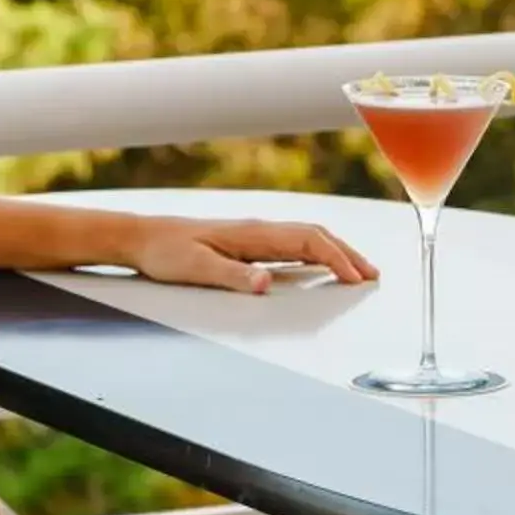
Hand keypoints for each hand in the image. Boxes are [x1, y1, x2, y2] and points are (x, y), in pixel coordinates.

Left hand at [128, 216, 377, 294]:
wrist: (142, 237)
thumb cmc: (165, 252)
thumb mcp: (195, 269)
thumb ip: (232, 276)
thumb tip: (266, 283)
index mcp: (253, 234)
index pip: (308, 241)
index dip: (337, 258)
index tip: (357, 277)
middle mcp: (259, 230)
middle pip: (317, 236)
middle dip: (348, 254)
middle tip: (372, 275)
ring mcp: (256, 236)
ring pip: (308, 238)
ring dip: (336, 252)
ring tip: (357, 270)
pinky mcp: (249, 244)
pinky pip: (293, 245)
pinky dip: (317, 253)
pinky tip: (320, 266)